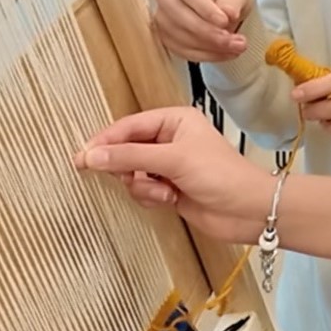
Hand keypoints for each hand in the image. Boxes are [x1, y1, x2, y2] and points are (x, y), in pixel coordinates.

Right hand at [73, 107, 274, 244]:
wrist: (249, 211)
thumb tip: (91, 155)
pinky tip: (169, 200)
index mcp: (174, 120)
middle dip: (127, 167)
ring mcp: (169, 166)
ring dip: (142, 186)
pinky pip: (143, 190)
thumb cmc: (221, 175)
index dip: (105, 141)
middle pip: (127, 150)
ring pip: (133, 173)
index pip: (129, 126)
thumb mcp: (174, 160)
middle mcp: (170, 140)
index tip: (82, 156)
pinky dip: (150, 197)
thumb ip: (130, 157)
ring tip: (162, 192)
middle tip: (127, 177)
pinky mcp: (170, 189)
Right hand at [152, 0, 256, 62]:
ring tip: (235, 48)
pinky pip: (182, 51)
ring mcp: (162, 18)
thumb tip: (228, 13)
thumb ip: (232, 2)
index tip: (225, 21)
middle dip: (207, 32)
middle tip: (232, 40)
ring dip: (209, 47)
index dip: (205, 9)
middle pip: (179, 16)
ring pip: (179, 36)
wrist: (220, 8)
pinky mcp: (165, 38)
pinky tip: (224, 54)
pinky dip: (205, 55)